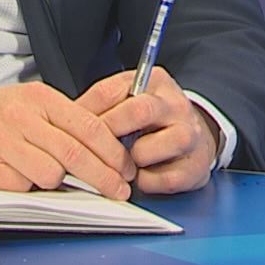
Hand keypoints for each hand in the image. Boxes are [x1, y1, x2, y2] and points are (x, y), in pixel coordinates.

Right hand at [0, 82, 137, 198]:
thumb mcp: (29, 104)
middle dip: (104, 178)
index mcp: (39, 98)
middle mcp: (21, 116)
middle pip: (76, 155)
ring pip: (50, 174)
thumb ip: (64, 122)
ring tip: (49, 179)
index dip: (114, 154)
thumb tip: (108, 147)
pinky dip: (25, 189)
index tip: (126, 171)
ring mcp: (0, 140)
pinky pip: (20, 186)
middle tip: (118, 191)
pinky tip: (19, 178)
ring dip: (57, 184)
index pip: (89, 128)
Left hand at [77, 66, 217, 193]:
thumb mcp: (131, 98)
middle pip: (137, 112)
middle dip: (108, 132)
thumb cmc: (154, 119)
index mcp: (155, 82)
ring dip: (130, 160)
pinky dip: (147, 182)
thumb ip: (103, 104)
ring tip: (124, 162)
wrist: (198, 136)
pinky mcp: (195, 167)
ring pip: (148, 149)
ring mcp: (189, 135)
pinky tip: (142, 175)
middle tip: (91, 148)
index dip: (87, 111)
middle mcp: (175, 105)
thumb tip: (66, 118)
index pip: (113, 90)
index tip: (70, 127)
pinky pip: (163, 179)